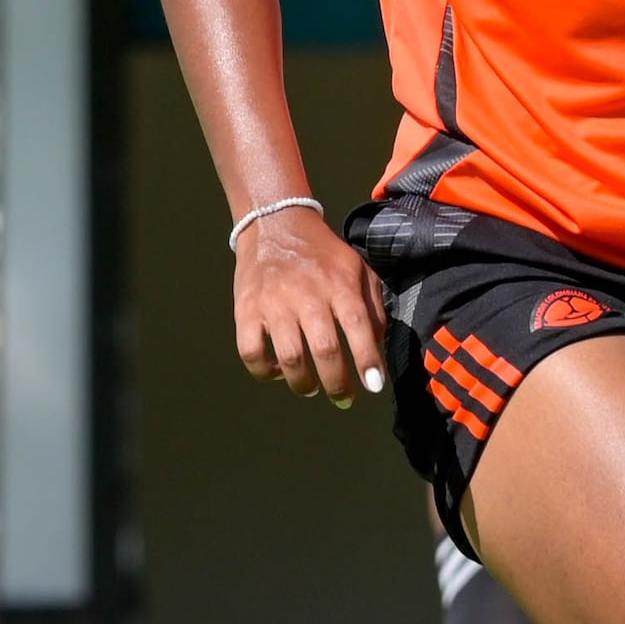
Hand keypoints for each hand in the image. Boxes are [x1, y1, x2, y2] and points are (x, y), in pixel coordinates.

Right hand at [231, 205, 386, 406]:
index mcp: (338, 284)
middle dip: (337, 384)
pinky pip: (251, 352)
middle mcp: (307, 295)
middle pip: (325, 349)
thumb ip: (372, 305)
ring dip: (303, 383)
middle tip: (344, 399)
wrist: (274, 224)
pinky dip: (264, 371)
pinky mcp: (246, 311)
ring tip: (310, 388)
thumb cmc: (321, 254)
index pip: (358, 326)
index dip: (367, 360)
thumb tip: (377, 345)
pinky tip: (276, 371)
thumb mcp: (357, 267)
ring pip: (290, 358)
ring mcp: (273, 304)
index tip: (374, 385)